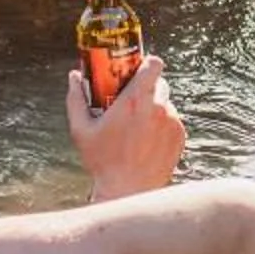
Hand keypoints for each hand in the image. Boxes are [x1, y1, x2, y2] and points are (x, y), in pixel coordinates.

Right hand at [70, 54, 185, 198]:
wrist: (129, 191)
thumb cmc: (103, 162)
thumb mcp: (81, 130)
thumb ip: (76, 98)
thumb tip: (74, 76)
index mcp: (134, 101)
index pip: (153, 64)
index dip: (146, 62)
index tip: (135, 69)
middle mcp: (157, 108)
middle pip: (159, 82)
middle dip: (146, 87)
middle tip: (131, 99)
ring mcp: (172, 122)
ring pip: (165, 103)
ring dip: (153, 108)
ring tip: (136, 126)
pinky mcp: (180, 136)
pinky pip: (172, 120)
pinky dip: (161, 124)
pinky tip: (145, 140)